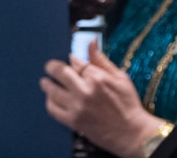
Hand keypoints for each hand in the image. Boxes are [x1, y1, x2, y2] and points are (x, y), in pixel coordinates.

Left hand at [40, 39, 162, 156]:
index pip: (75, 62)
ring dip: (46, 84)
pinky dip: (49, 102)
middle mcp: (85, 91)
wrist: (132, 132)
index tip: (68, 60)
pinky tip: (50, 99)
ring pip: (53, 90)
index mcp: (98, 77)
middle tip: (49, 66)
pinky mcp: (73, 121)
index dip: (70, 60)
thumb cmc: (128, 105)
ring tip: (45, 82)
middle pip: (60, 72)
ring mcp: (78, 106)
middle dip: (51, 67)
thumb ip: (101, 60)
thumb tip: (91, 44)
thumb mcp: (120, 77)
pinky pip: (53, 109)